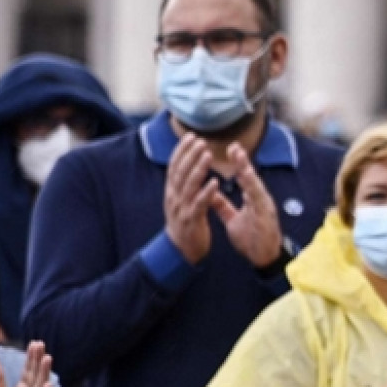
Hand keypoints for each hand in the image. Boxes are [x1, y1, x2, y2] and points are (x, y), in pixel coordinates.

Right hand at [163, 135, 217, 264]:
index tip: (190, 136)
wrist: (180, 250)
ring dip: (198, 168)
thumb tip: (185, 166)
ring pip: (189, 185)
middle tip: (200, 140)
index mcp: (172, 192)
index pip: (174, 166)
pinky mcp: (192, 220)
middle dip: (190, 154)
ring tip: (207, 154)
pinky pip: (199, 204)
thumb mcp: (180, 201)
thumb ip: (182, 185)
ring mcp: (182, 208)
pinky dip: (206, 192)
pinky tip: (214, 182)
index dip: (181, 150)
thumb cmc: (184, 223)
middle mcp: (174, 197)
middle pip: (181, 172)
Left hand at [209, 143, 285, 268]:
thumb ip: (223, 206)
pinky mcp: (265, 216)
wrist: (264, 258)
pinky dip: (252, 187)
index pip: (243, 178)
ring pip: (255, 184)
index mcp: (252, 200)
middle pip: (250, 177)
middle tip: (234, 146)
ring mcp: (264, 207)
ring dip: (247, 169)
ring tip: (240, 156)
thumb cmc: (252, 239)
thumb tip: (210, 194)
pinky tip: (246, 177)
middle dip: (242, 161)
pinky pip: (258, 199)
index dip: (237, 163)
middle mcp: (260, 200)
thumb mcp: (233, 219)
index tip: (229, 149)